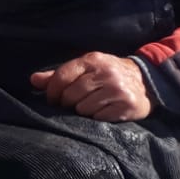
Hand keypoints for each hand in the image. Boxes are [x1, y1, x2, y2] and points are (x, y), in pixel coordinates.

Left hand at [29, 53, 152, 122]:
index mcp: (92, 60)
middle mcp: (105, 72)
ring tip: (92, 107)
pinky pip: (99, 118)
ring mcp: (117, 89)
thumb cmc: (108, 75)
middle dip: (68, 104)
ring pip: (83, 109)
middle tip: (75, 105)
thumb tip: (33, 80)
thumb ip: (59, 75)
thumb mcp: (86, 69)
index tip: (53, 100)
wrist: (146, 82)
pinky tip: (104, 112)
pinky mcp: (126, 105)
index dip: (52, 92)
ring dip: (83, 112)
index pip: (62, 76)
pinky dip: (98, 118)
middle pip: (71, 96)